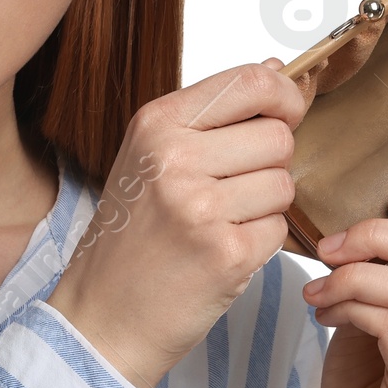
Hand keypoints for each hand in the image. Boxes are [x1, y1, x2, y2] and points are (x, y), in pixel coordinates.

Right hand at [44, 60, 308, 387]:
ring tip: (222, 223)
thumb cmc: (127, 240)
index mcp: (156, 124)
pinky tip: (222, 252)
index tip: (286, 113)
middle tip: (234, 190)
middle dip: (271, 163)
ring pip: (284, 183)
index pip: (250, 81)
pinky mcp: (227, 254)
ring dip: (266, 206)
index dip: (284, 96)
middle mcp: (175, 159)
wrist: (102, 318)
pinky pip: (279, 229)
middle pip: (278, 136)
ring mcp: (201, 208)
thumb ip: (211, 116)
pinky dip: (260, 243)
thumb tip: (277, 70)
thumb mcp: (149, 159)